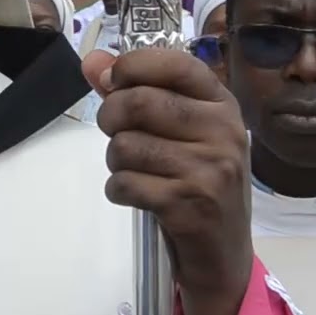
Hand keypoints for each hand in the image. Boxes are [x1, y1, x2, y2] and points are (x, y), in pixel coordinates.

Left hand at [87, 48, 252, 314]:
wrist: (222, 253)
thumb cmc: (196, 180)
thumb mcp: (177, 131)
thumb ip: (133, 91)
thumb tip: (91, 61)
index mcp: (221, 103)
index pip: (173, 63)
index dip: (131, 66)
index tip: (114, 81)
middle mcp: (223, 130)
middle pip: (137, 103)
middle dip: (110, 119)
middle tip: (118, 135)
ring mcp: (210, 168)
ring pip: (125, 145)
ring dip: (115, 161)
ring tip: (135, 171)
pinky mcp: (190, 203)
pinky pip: (124, 183)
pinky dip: (118, 190)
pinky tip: (136, 195)